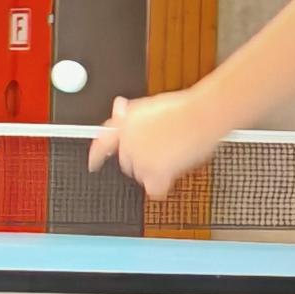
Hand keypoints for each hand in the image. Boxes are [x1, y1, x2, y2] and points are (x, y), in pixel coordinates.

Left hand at [87, 91, 226, 198]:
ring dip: (152, 171)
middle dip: (141, 159)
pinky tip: (165, 183)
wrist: (201, 115)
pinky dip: (159, 187)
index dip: (98, 153)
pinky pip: (153, 188)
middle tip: (161, 151)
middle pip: (126, 162)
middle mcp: (128, 144)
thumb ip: (130, 112)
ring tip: (172, 156)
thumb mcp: (149, 104)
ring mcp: (141, 159)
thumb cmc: (182, 108)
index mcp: (123, 126)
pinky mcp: (156, 172)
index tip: (93, 162)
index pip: (103, 142)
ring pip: (140, 175)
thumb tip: (118, 107)